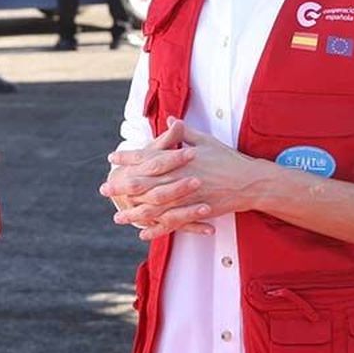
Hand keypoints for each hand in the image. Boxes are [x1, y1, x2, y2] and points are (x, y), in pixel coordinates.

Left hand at [103, 119, 269, 239]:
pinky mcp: (194, 212)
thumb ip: (184, 132)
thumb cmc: (227, 158)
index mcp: (179, 158)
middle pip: (143, 183)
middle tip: (104, 189)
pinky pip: (171, 223)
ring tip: (118, 217)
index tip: (112, 158)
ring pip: (153, 207)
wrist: (249, 181)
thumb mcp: (205, 141)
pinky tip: (143, 233)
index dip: (127, 158)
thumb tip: (171, 119)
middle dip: (122, 186)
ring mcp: (185, 196)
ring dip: (133, 213)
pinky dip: (156, 229)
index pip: (147, 156)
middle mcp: (178, 177)